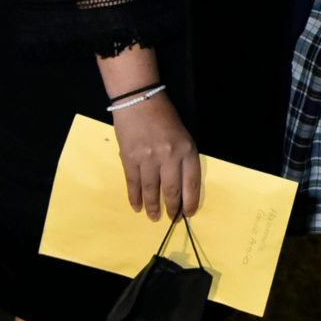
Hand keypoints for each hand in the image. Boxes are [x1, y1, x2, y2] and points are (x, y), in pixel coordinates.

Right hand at [111, 93, 201, 220]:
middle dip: (172, 208)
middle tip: (171, 219)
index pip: (191, 183)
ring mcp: (148, 158)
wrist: (139, 101)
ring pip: (151, 190)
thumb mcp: (183, 136)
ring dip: (153, 206)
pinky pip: (133, 183)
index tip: (188, 213)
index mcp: (186, 150)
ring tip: (154, 217)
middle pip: (171, 190)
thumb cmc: (164, 118)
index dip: (189, 202)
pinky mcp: (130, 159)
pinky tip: (137, 206)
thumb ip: (183, 159)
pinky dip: (135, 197)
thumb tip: (181, 187)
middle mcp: (169, 156)